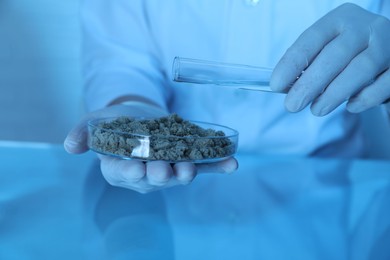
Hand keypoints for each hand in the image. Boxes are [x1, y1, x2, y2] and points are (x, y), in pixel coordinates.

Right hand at [64, 102, 237, 192]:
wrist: (140, 117)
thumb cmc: (115, 122)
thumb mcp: (95, 122)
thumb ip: (82, 133)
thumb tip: (69, 146)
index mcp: (120, 168)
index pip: (122, 173)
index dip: (127, 171)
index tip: (134, 167)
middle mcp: (146, 174)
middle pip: (153, 178)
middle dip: (160, 175)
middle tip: (166, 170)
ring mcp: (169, 169)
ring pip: (178, 175)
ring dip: (187, 172)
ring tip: (193, 167)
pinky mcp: (187, 160)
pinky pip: (203, 166)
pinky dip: (217, 166)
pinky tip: (231, 163)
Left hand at [271, 3, 389, 115]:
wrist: (388, 51)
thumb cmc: (349, 54)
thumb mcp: (328, 50)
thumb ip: (309, 65)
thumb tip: (284, 88)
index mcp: (339, 20)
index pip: (311, 39)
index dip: (292, 63)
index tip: (276, 85)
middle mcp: (365, 27)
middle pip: (334, 55)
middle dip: (310, 84)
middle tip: (292, 106)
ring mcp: (387, 44)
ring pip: (360, 68)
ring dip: (334, 93)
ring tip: (317, 110)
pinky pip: (384, 84)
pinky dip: (365, 98)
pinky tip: (351, 106)